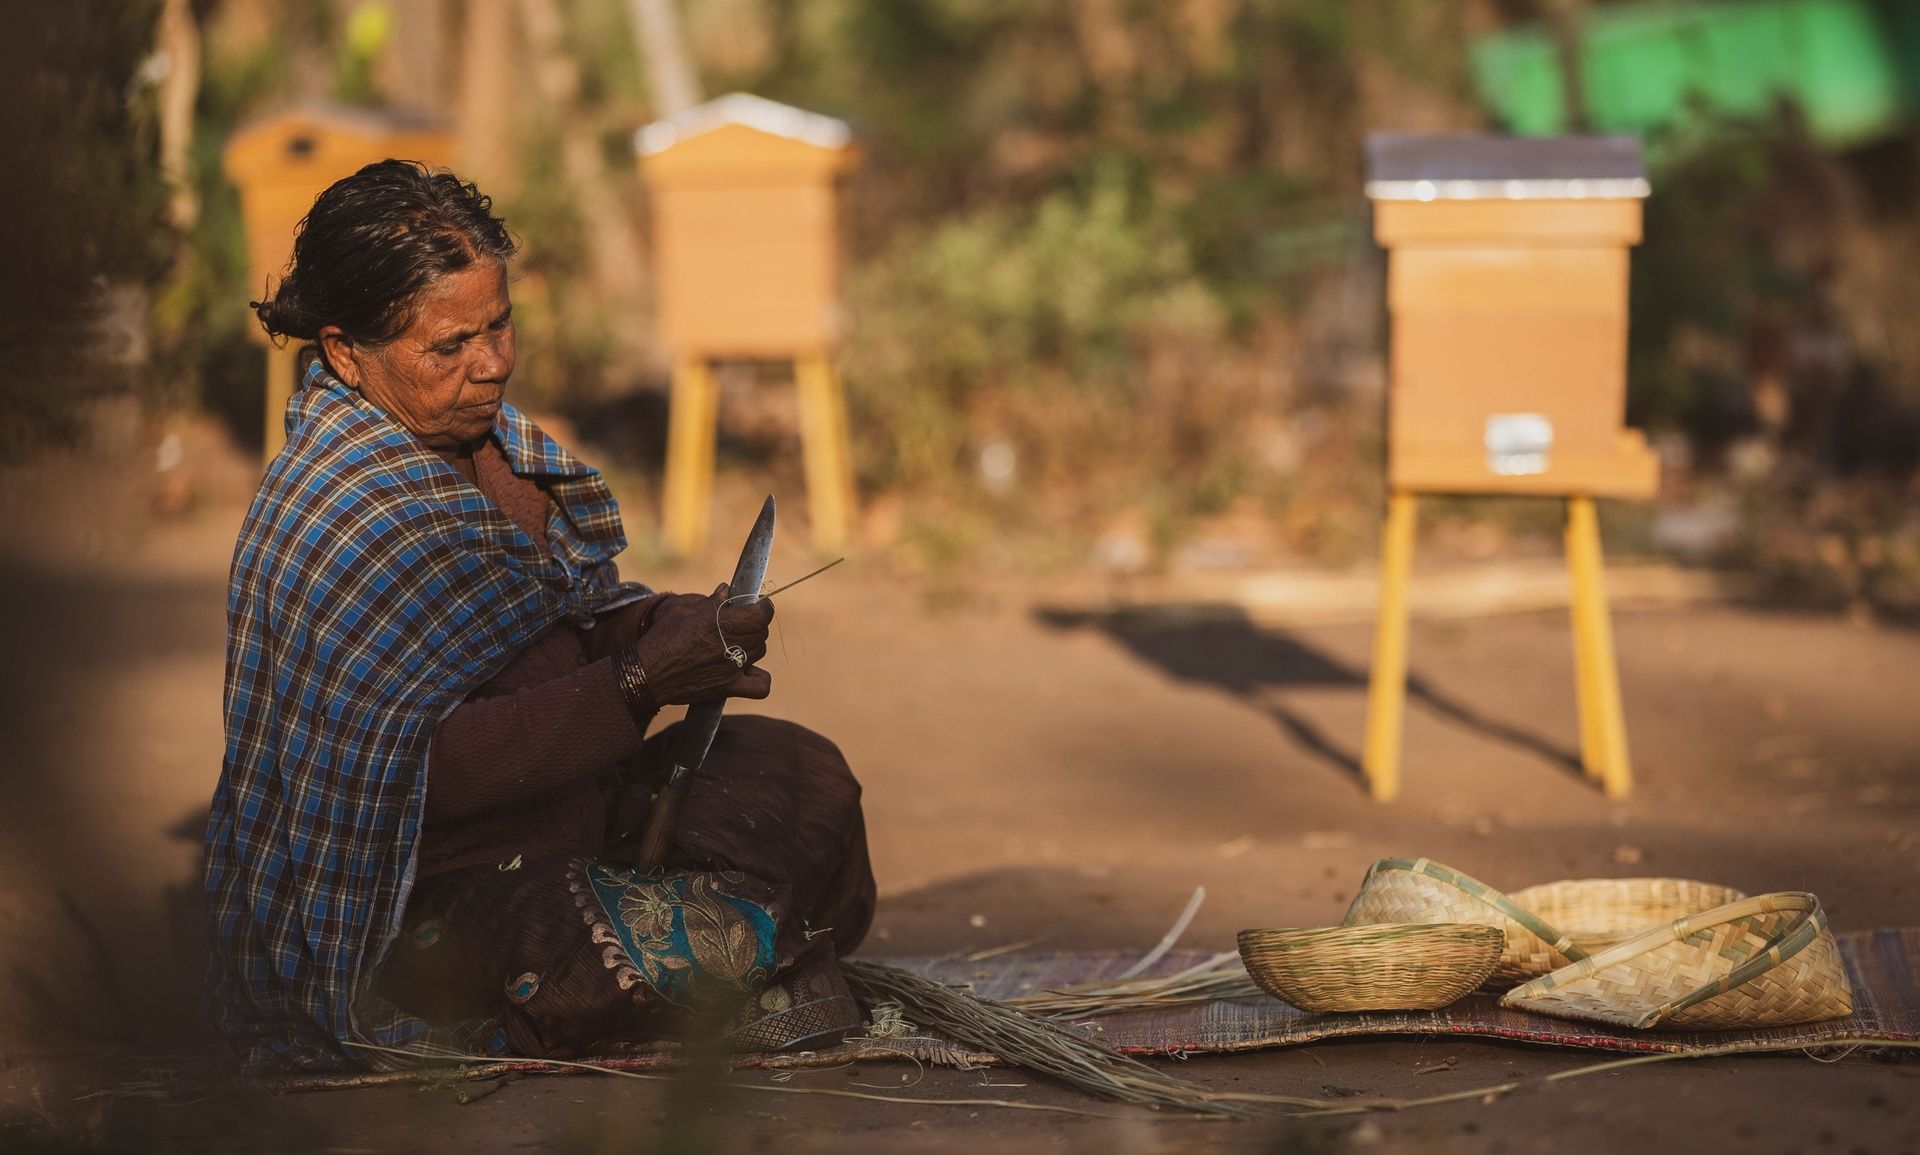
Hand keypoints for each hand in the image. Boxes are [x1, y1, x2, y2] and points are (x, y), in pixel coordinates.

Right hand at [629, 584, 773, 703]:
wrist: (648, 673)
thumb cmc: (663, 638)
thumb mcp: (683, 611)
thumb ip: (710, 601)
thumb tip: (726, 590)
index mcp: (722, 622)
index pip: (762, 614)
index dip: (763, 607)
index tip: (757, 605)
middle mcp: (731, 645)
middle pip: (762, 632)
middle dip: (754, 625)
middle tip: (739, 624)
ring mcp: (732, 668)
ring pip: (760, 652)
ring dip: (752, 646)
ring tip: (734, 644)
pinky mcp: (728, 688)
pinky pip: (760, 686)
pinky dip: (759, 678)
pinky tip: (747, 671)